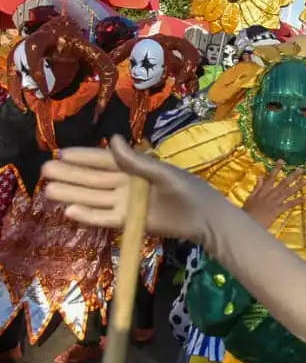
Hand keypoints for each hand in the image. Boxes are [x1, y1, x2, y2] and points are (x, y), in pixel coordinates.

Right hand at [41, 135, 224, 242]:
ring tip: (49, 191)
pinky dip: (88, 215)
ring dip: (73, 194)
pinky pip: (104, 217)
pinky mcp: (128, 222)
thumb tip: (113, 140)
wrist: (204, 218)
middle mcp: (125, 184)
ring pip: (94, 197)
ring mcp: (125, 203)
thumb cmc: (187, 190)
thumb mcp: (163, 173)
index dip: (83, 157)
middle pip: (93, 179)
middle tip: (44, 171)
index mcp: (134, 168)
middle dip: (70, 174)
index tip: (60, 153)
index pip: (103, 161)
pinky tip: (69, 210)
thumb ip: (137, 161)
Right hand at [243, 164, 305, 228]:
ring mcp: (275, 202)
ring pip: (288, 192)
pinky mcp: (278, 210)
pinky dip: (297, 201)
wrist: (247, 223)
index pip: (271, 177)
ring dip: (297, 186)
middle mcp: (271, 194)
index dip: (277, 168)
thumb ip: (257, 187)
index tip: (282, 161)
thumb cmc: (248, 211)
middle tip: (301, 169)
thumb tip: (260, 176)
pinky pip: (290, 204)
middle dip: (292, 176)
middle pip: (283, 183)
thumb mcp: (250, 197)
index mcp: (263, 190)